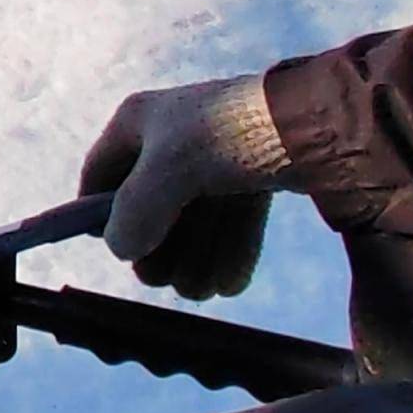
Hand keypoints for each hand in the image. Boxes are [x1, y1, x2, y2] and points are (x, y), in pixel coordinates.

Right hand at [80, 74, 292, 298]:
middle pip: (150, 208)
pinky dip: (227, 253)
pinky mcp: (251, 179)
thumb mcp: (167, 171)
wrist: (315, 124)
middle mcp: (172, 141)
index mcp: (140, 123)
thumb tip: (120, 248)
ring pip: (193, 223)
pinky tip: (229, 283)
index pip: (101, 173)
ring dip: (195, 260)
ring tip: (203, 289)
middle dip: (159, 249)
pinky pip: (229, 224)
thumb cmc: (228, 134)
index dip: (97, 212)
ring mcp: (213, 162)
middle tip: (165, 279)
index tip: (112, 248)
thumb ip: (134, 212)